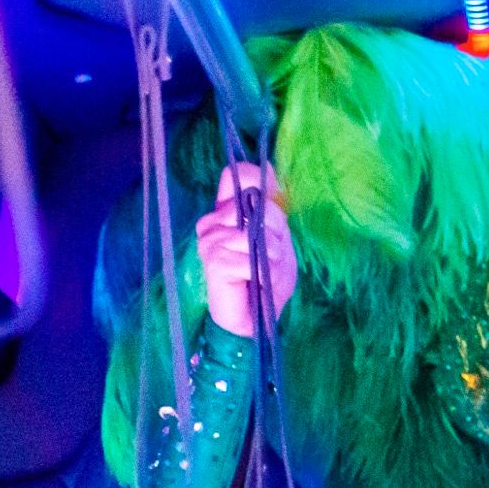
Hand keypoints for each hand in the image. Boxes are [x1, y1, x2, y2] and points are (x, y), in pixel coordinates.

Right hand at [194, 160, 298, 337]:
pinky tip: (257, 283)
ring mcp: (210, 239)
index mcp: (227, 213)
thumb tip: (266, 167)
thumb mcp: (278, 242)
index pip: (237, 174)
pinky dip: (263, 274)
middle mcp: (213, 221)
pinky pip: (249, 258)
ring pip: (254, 234)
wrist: (252, 320)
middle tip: (272, 258)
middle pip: (255, 204)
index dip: (260, 183)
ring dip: (272, 259)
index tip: (273, 209)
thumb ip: (272, 212)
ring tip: (265, 274)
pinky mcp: (213, 260)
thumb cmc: (265, 281)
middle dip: (276, 233)